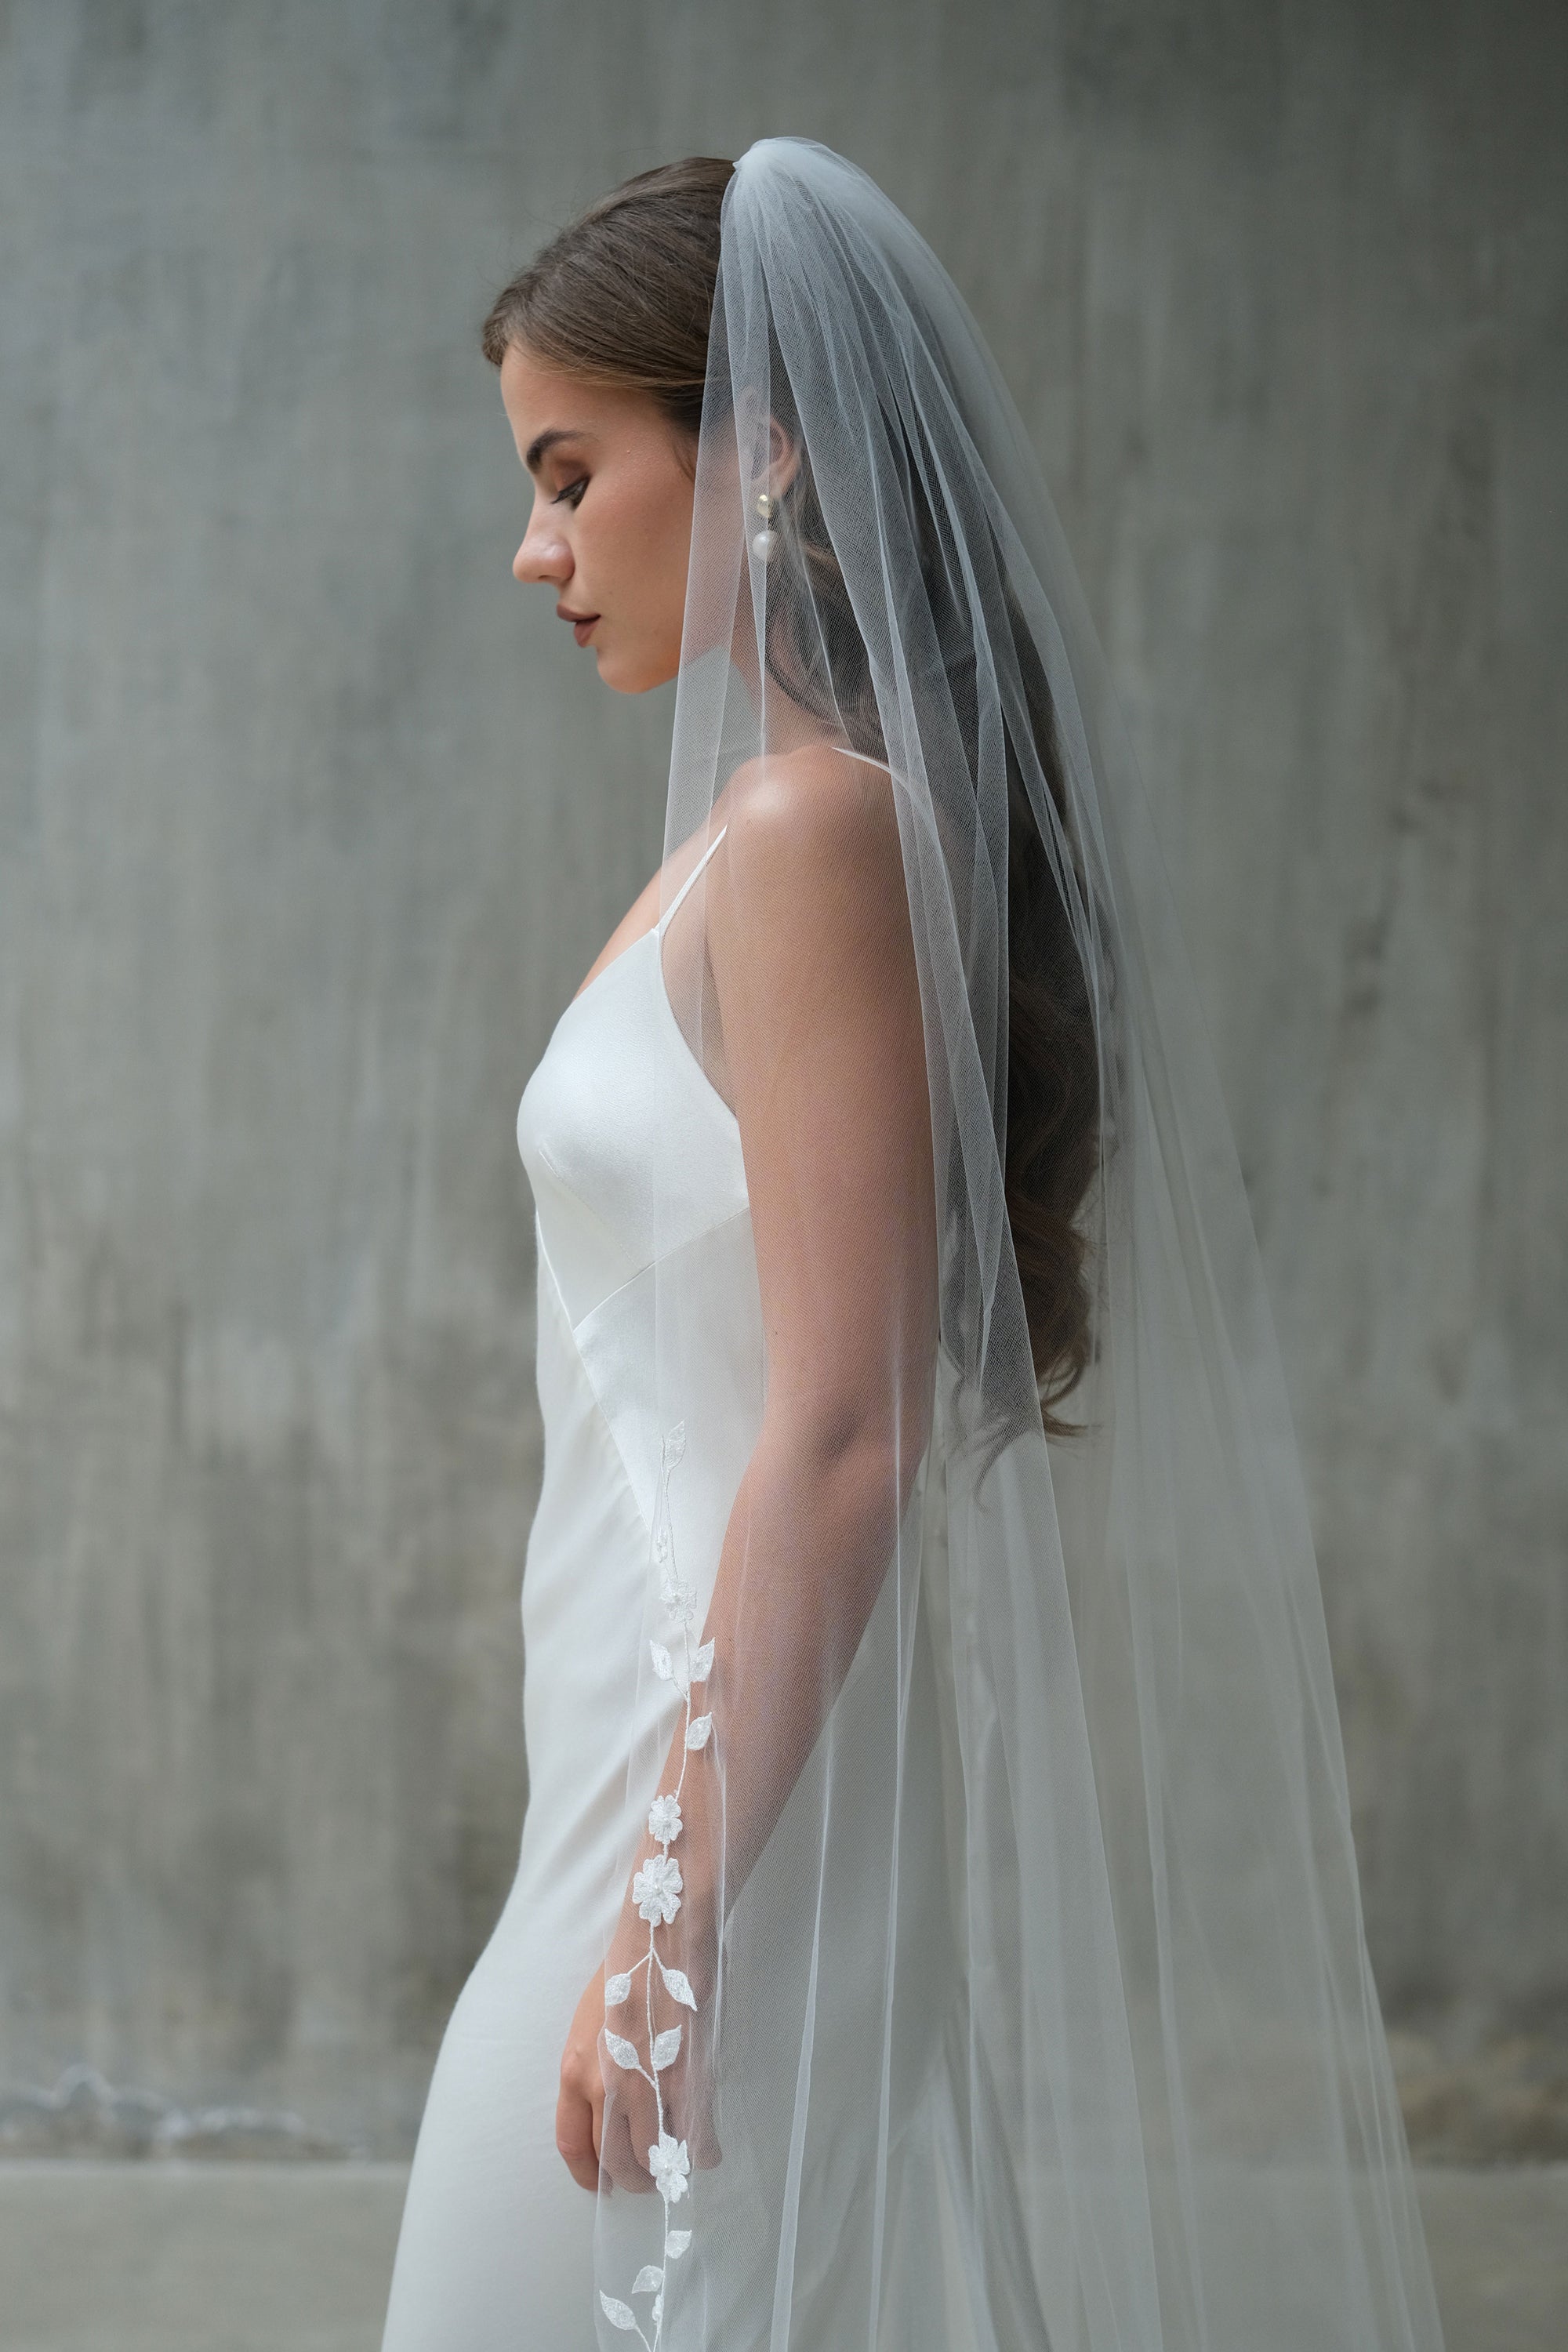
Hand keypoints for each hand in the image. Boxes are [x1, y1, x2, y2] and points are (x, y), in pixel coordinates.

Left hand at [556, 1908, 719, 2197]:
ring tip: (678, 2165)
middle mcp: (605, 2089)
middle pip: (615, 2162)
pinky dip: (702, 2153)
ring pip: (654, 2158)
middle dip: (633, 2179)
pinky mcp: (686, 2082)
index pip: (571, 2143)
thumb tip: (606, 2101)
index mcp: (573, 2071)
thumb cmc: (626, 1970)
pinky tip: (707, 2152)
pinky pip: (694, 2139)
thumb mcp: (590, 2021)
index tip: (600, 2183)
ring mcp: (647, 2088)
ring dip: (667, 2170)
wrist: (660, 1939)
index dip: (587, 2173)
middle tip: (647, 2178)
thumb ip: (593, 2065)